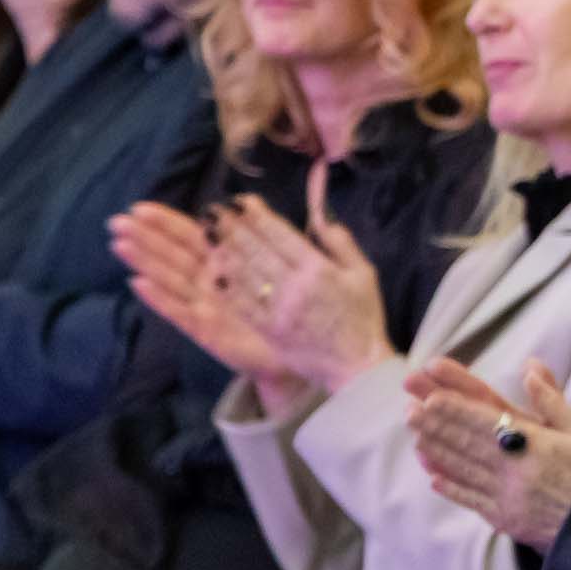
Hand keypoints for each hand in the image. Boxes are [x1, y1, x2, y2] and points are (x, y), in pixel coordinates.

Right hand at [114, 200, 296, 399]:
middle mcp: (207, 281)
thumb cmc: (284, 303)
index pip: (188, 235)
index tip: (138, 208)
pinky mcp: (204, 331)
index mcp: (223, 260)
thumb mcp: (279, 261)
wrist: (299, 348)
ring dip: (144, 262)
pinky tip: (139, 284)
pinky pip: (179, 312)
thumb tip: (249, 198)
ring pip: (169, 279)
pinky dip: (159, 299)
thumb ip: (262, 231)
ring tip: (120, 245)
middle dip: (143, 238)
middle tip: (116, 223)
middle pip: (171, 255)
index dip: (164, 222)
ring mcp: (203, 305)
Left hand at [221, 172, 392, 395]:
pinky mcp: (270, 332)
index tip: (241, 201)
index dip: (257, 215)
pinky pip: (242, 305)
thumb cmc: (363, 319)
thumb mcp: (363, 274)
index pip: (280, 234)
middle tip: (213, 211)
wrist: (358, 368)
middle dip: (232, 228)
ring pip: (244, 275)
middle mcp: (296, 287)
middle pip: (256, 250)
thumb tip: (319, 215)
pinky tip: (214, 273)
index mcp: (319, 270)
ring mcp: (279, 311)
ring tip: (207, 234)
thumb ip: (341, 243)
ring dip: (223, 251)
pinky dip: (227, 288)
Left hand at [411, 358, 570, 552]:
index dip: (455, 409)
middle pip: (467, 442)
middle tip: (409, 410)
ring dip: (437, 451)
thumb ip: (553, 401)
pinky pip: (472, 500)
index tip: (430, 397)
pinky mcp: (506, 520)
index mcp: (535, 445)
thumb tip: (530, 368)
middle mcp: (515, 471)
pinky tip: (433, 476)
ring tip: (415, 435)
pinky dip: (451, 487)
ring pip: (464, 469)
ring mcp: (507, 497)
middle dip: (436, 425)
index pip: (485, 421)